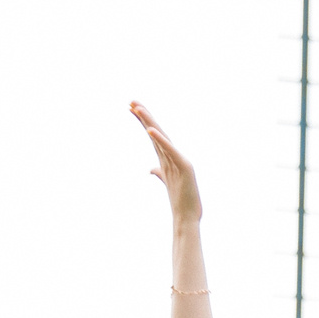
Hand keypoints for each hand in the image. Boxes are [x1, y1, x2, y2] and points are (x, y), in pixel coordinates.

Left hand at [132, 101, 201, 223]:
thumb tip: (151, 168)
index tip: (130, 108)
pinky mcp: (185, 167)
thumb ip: (159, 172)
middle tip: (131, 101)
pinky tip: (149, 130)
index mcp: (167, 157)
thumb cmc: (181, 200)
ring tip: (138, 109)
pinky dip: (160, 140)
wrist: (188, 216)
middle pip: (156, 131)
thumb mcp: (167, 182)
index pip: (152, 134)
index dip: (142, 121)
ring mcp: (180, 160)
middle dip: (144, 116)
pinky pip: (169, 151)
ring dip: (150, 122)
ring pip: (162, 137)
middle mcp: (174, 155)